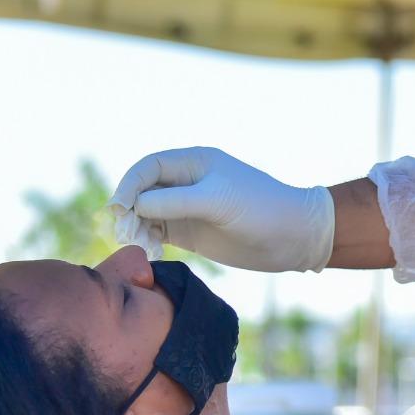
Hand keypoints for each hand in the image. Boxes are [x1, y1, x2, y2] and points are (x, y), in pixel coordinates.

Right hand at [108, 147, 334, 271]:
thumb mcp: (217, 200)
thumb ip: (176, 201)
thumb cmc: (260, 209)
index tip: (120, 207)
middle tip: (123, 231)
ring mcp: (188, 209)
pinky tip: (148, 252)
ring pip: (147, 214)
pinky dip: (147, 241)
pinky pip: (158, 233)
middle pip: (142, 191)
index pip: (149, 167)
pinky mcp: (191, 232)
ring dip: (135, 227)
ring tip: (135, 244)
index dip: (130, 184)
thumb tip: (136, 205)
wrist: (293, 237)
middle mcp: (187, 183)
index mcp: (195, 163)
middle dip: (129, 208)